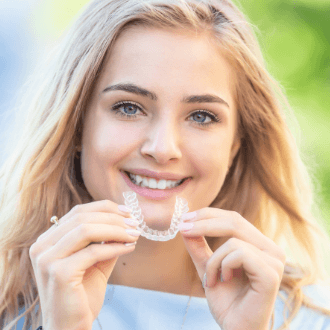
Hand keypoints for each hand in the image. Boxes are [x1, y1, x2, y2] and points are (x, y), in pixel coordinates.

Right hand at [29, 200, 140, 329]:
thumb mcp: (95, 261)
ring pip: (87, 230)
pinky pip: (93, 251)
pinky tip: (130, 248)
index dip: (105, 208)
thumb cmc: (82, 295)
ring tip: (135, 234)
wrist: (70, 328)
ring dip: (116, 229)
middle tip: (135, 223)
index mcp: (48, 240)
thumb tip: (125, 221)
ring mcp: (47, 259)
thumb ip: (105, 241)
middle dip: (114, 218)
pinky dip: (115, 246)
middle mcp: (42, 246)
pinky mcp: (58, 273)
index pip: (78, 212)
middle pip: (82, 217)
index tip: (128, 212)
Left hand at [179, 208, 285, 329]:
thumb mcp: (207, 267)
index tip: (185, 218)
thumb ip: (199, 246)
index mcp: (259, 245)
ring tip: (211, 280)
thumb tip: (185, 224)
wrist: (236, 329)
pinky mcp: (271, 273)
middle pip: (234, 221)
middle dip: (204, 223)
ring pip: (233, 240)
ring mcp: (274, 261)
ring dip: (213, 260)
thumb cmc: (226, 301)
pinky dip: (223, 266)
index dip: (208, 215)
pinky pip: (239, 254)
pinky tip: (224, 281)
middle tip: (183, 228)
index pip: (233, 219)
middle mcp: (271, 249)